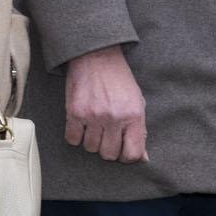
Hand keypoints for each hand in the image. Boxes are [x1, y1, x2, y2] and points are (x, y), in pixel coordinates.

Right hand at [64, 46, 149, 163]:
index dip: (126, 156)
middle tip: (107, 134)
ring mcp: (93, 116)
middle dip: (108, 148)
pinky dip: (76, 135)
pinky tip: (82, 123)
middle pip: (109, 154)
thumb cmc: (119, 81)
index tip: (122, 149)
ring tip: (95, 124)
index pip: (132, 154)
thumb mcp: (137, 103)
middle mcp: (114, 118)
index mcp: (134, 116)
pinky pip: (72, 139)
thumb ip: (140, 131)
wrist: (97, 57)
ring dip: (92, 140)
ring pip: (90, 148)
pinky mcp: (74, 112)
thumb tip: (143, 159)